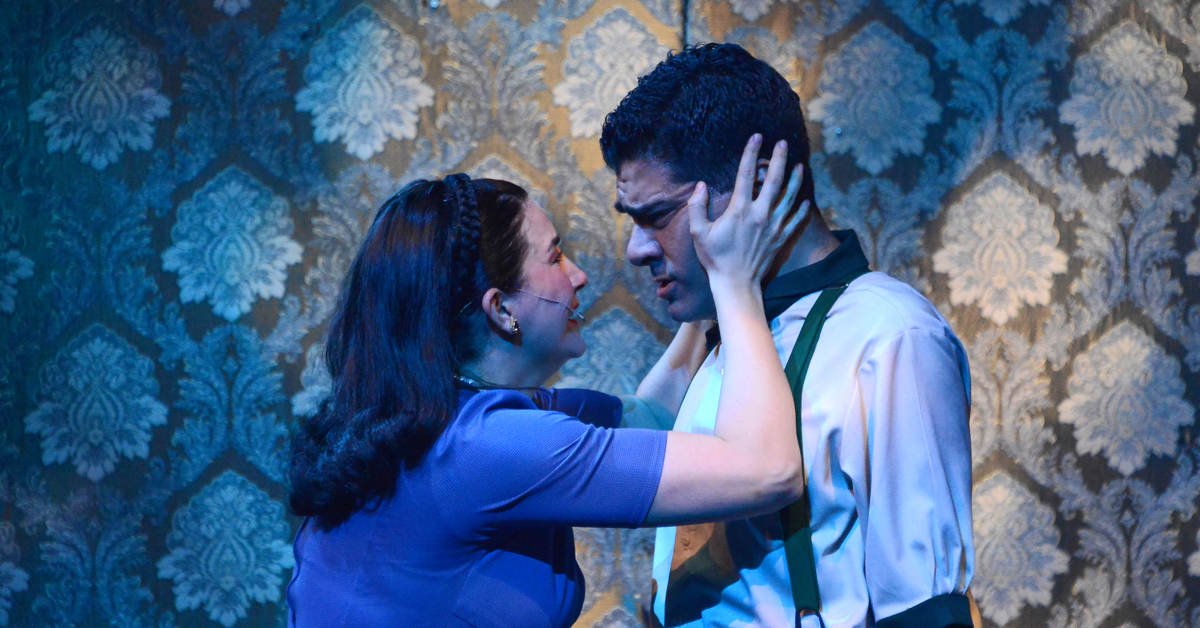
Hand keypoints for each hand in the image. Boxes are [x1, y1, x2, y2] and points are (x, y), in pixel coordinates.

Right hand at [686, 134, 806, 290]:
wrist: (735, 283)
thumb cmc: (714, 258)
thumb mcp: (698, 233)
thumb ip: (697, 207)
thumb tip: (700, 185)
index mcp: (739, 209)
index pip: (746, 174)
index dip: (751, 153)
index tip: (756, 137)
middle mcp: (760, 214)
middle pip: (773, 180)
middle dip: (779, 159)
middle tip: (784, 143)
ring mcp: (773, 226)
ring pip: (788, 197)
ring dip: (794, 180)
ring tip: (799, 165)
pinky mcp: (780, 239)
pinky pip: (795, 221)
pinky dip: (801, 210)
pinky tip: (804, 199)